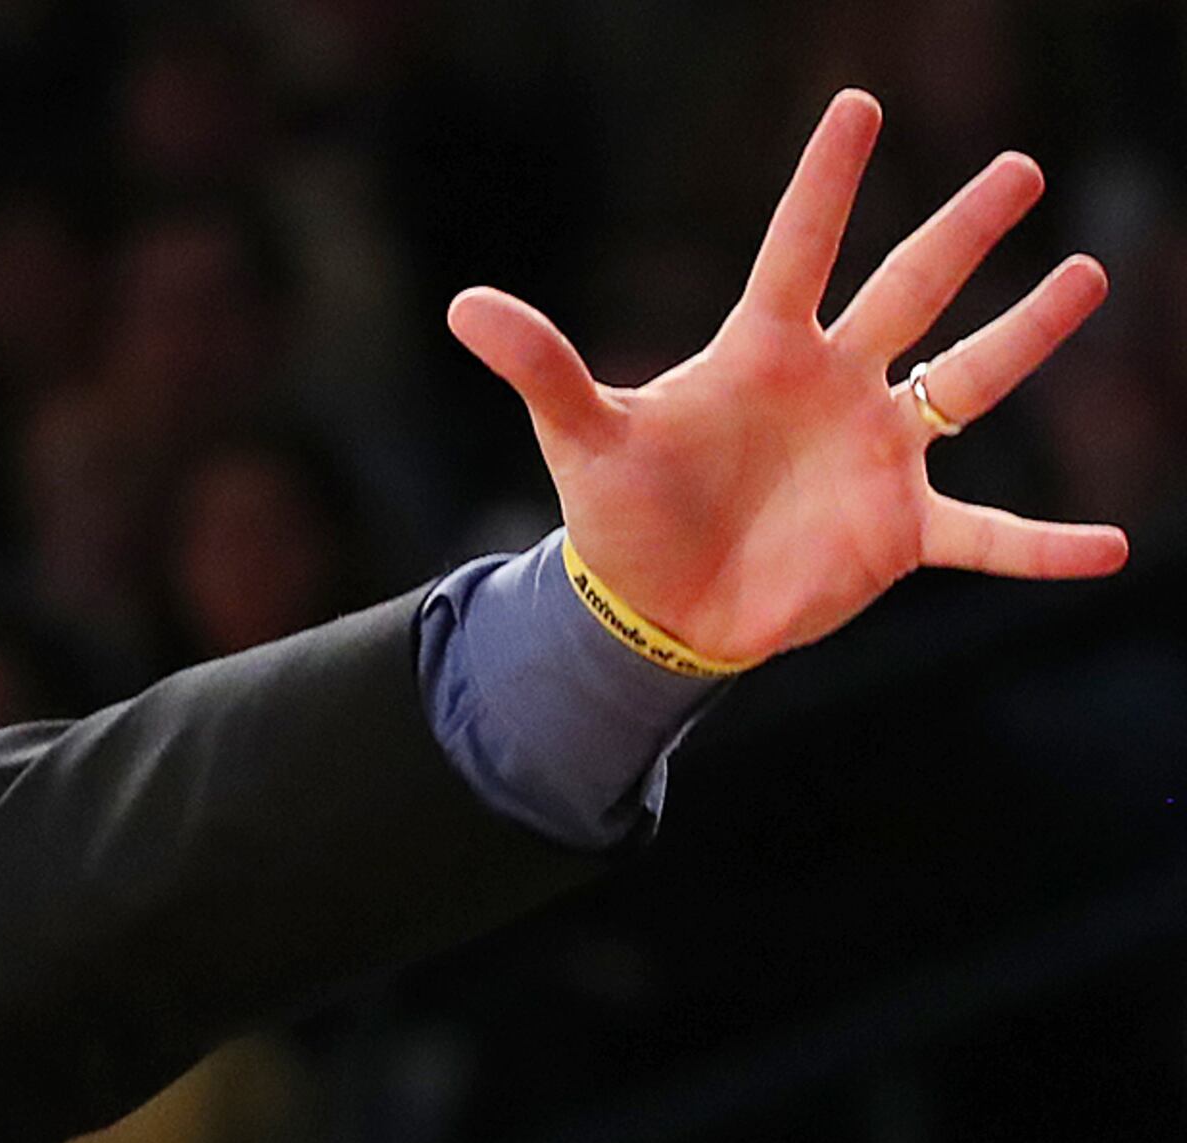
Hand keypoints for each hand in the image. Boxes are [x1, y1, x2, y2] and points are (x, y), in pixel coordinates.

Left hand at [448, 89, 1128, 664]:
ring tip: (1086, 276)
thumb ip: (542, 367)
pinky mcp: (899, 532)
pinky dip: (1046, 546)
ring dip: (1029, 336)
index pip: (797, 248)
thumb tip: (463, 305)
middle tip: (1020, 167)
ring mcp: (877, 455)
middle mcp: (836, 386)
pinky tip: (1112, 547)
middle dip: (962, 231)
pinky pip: (989, 534)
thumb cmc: (624, 512)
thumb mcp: (581, 435)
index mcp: (762, 352)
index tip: (856, 104)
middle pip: (910, 291)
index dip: (824, 181)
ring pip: (971, 382)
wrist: (653, 606)